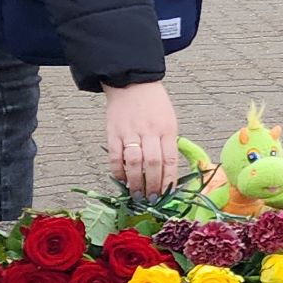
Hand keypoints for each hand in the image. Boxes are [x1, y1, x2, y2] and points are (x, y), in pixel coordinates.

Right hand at [104, 81, 179, 198]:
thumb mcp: (169, 120)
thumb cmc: (154, 104)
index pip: (170, 159)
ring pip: (134, 161)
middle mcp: (149, 131)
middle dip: (152, 185)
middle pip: (152, 163)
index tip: (167, 194)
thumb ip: (168, 142)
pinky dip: (118, 171)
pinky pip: (115, 156)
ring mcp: (130, 132)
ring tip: (137, 195)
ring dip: (135, 182)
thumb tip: (167, 170)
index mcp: (167, 129)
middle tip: (151, 199)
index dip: (168, 179)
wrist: (131, 83)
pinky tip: (122, 179)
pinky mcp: (113, 133)